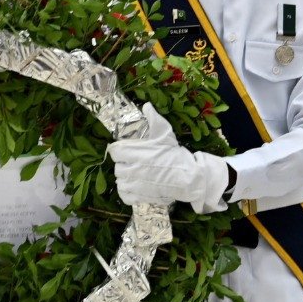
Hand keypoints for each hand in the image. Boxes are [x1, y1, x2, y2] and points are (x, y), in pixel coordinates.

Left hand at [107, 105, 228, 212]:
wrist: (188, 178)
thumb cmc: (175, 155)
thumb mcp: (165, 134)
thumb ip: (153, 119)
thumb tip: (146, 105)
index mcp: (135, 153)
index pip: (114, 151)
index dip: (119, 150)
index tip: (125, 151)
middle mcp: (132, 169)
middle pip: (117, 166)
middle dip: (123, 164)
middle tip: (133, 163)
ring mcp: (135, 184)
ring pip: (119, 180)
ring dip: (125, 177)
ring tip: (134, 174)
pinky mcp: (140, 196)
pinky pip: (124, 195)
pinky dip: (126, 192)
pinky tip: (134, 186)